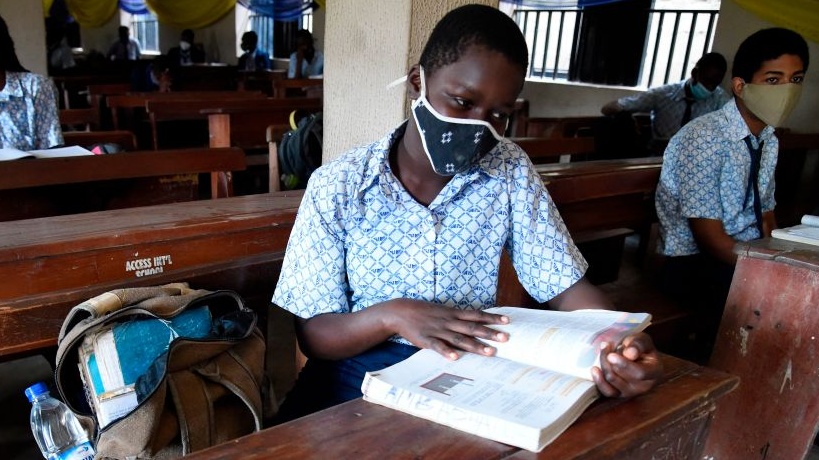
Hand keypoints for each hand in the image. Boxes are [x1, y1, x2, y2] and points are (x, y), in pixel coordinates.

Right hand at [385, 299, 509, 360]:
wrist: (400, 312)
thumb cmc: (424, 312)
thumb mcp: (442, 311)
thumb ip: (456, 318)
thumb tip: (473, 323)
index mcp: (453, 313)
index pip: (476, 315)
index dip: (491, 318)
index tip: (507, 321)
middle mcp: (449, 321)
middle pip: (472, 328)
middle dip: (489, 333)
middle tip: (506, 338)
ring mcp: (438, 330)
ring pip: (460, 339)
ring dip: (475, 345)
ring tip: (489, 352)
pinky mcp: (426, 340)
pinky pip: (438, 346)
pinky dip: (446, 352)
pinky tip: (455, 358)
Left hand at [590, 332, 661, 397]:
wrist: (636, 355)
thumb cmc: (640, 347)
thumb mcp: (642, 340)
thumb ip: (638, 344)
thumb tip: (629, 354)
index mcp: (655, 372)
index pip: (639, 373)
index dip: (624, 365)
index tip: (611, 355)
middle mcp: (645, 386)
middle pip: (621, 376)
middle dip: (609, 360)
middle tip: (607, 345)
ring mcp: (631, 392)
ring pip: (612, 381)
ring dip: (604, 365)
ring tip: (604, 350)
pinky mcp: (620, 394)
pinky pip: (607, 391)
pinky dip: (599, 380)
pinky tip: (594, 369)